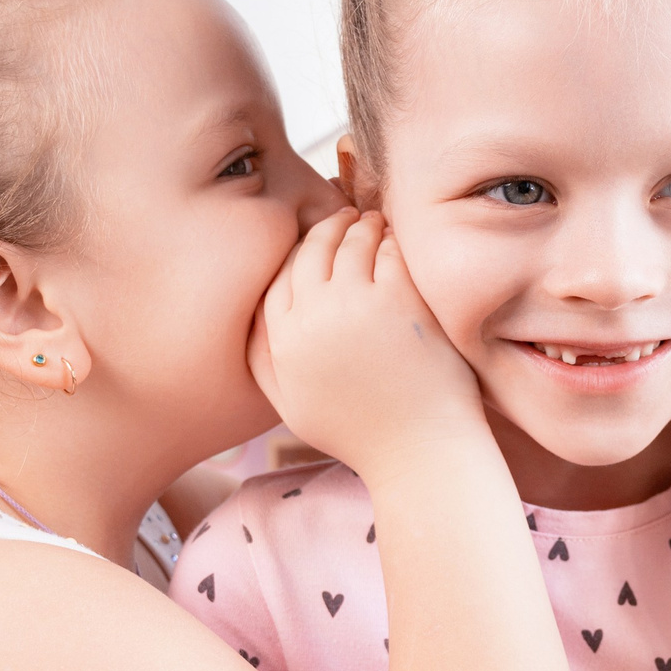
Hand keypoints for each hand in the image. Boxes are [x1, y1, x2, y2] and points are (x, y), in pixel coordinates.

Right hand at [250, 208, 488, 477]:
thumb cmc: (362, 436)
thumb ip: (263, 362)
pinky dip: (390, 239)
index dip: (295, 255)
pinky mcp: (399, 301)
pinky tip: (397, 240)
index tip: (312, 245)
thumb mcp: (293, 407)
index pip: (278, 278)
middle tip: (343, 217)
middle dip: (326, 228)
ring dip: (360, 225)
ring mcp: (356, 305)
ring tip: (372, 222)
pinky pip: (388, 250)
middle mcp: (313, 318)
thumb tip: (250, 319)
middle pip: (310, 252)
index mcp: (284, 343)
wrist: (420, 452)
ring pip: (349, 242)